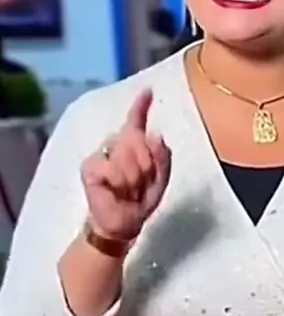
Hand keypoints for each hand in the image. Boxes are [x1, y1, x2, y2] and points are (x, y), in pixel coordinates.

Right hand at [81, 89, 170, 241]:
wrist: (123, 223)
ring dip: (134, 178)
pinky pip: (112, 168)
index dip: (141, 106)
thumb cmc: (141, 200)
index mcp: (135, 146)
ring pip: (127, 155)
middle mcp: (117, 145)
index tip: (148, 91)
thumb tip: (156, 133)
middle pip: (138, 140)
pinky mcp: (90, 167)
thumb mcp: (161, 179)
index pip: (137, 122)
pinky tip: (115, 191)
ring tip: (129, 191)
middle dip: (146, 166)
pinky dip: (119, 182)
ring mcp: (102, 154)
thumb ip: (162, 156)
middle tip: (141, 185)